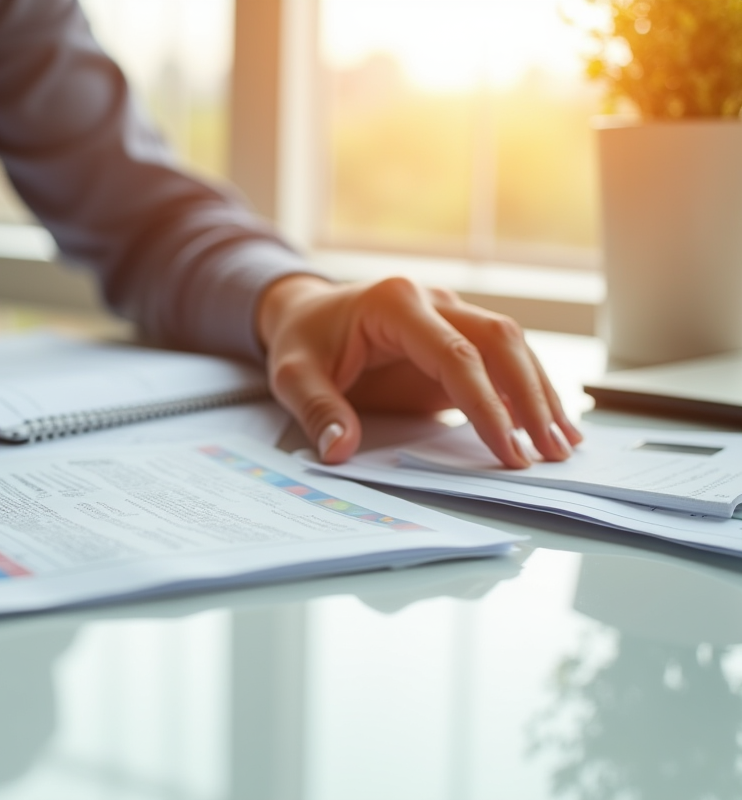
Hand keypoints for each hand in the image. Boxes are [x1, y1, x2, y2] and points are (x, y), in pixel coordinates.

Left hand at [257, 274, 581, 468]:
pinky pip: (503, 360)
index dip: (485, 403)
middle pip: (500, 341)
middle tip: (550, 451)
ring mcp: (451, 315)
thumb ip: (318, 409)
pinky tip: (549, 425)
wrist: (307, 313)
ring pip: (512, 346)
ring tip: (564, 445)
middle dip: (530, 397)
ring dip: (540, 394)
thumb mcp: (292, 374)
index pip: (455, 354)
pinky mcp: (459, 338)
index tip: (507, 449)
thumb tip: (341, 450)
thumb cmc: (302, 341)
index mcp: (395, 302)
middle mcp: (434, 301)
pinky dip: (528, 391)